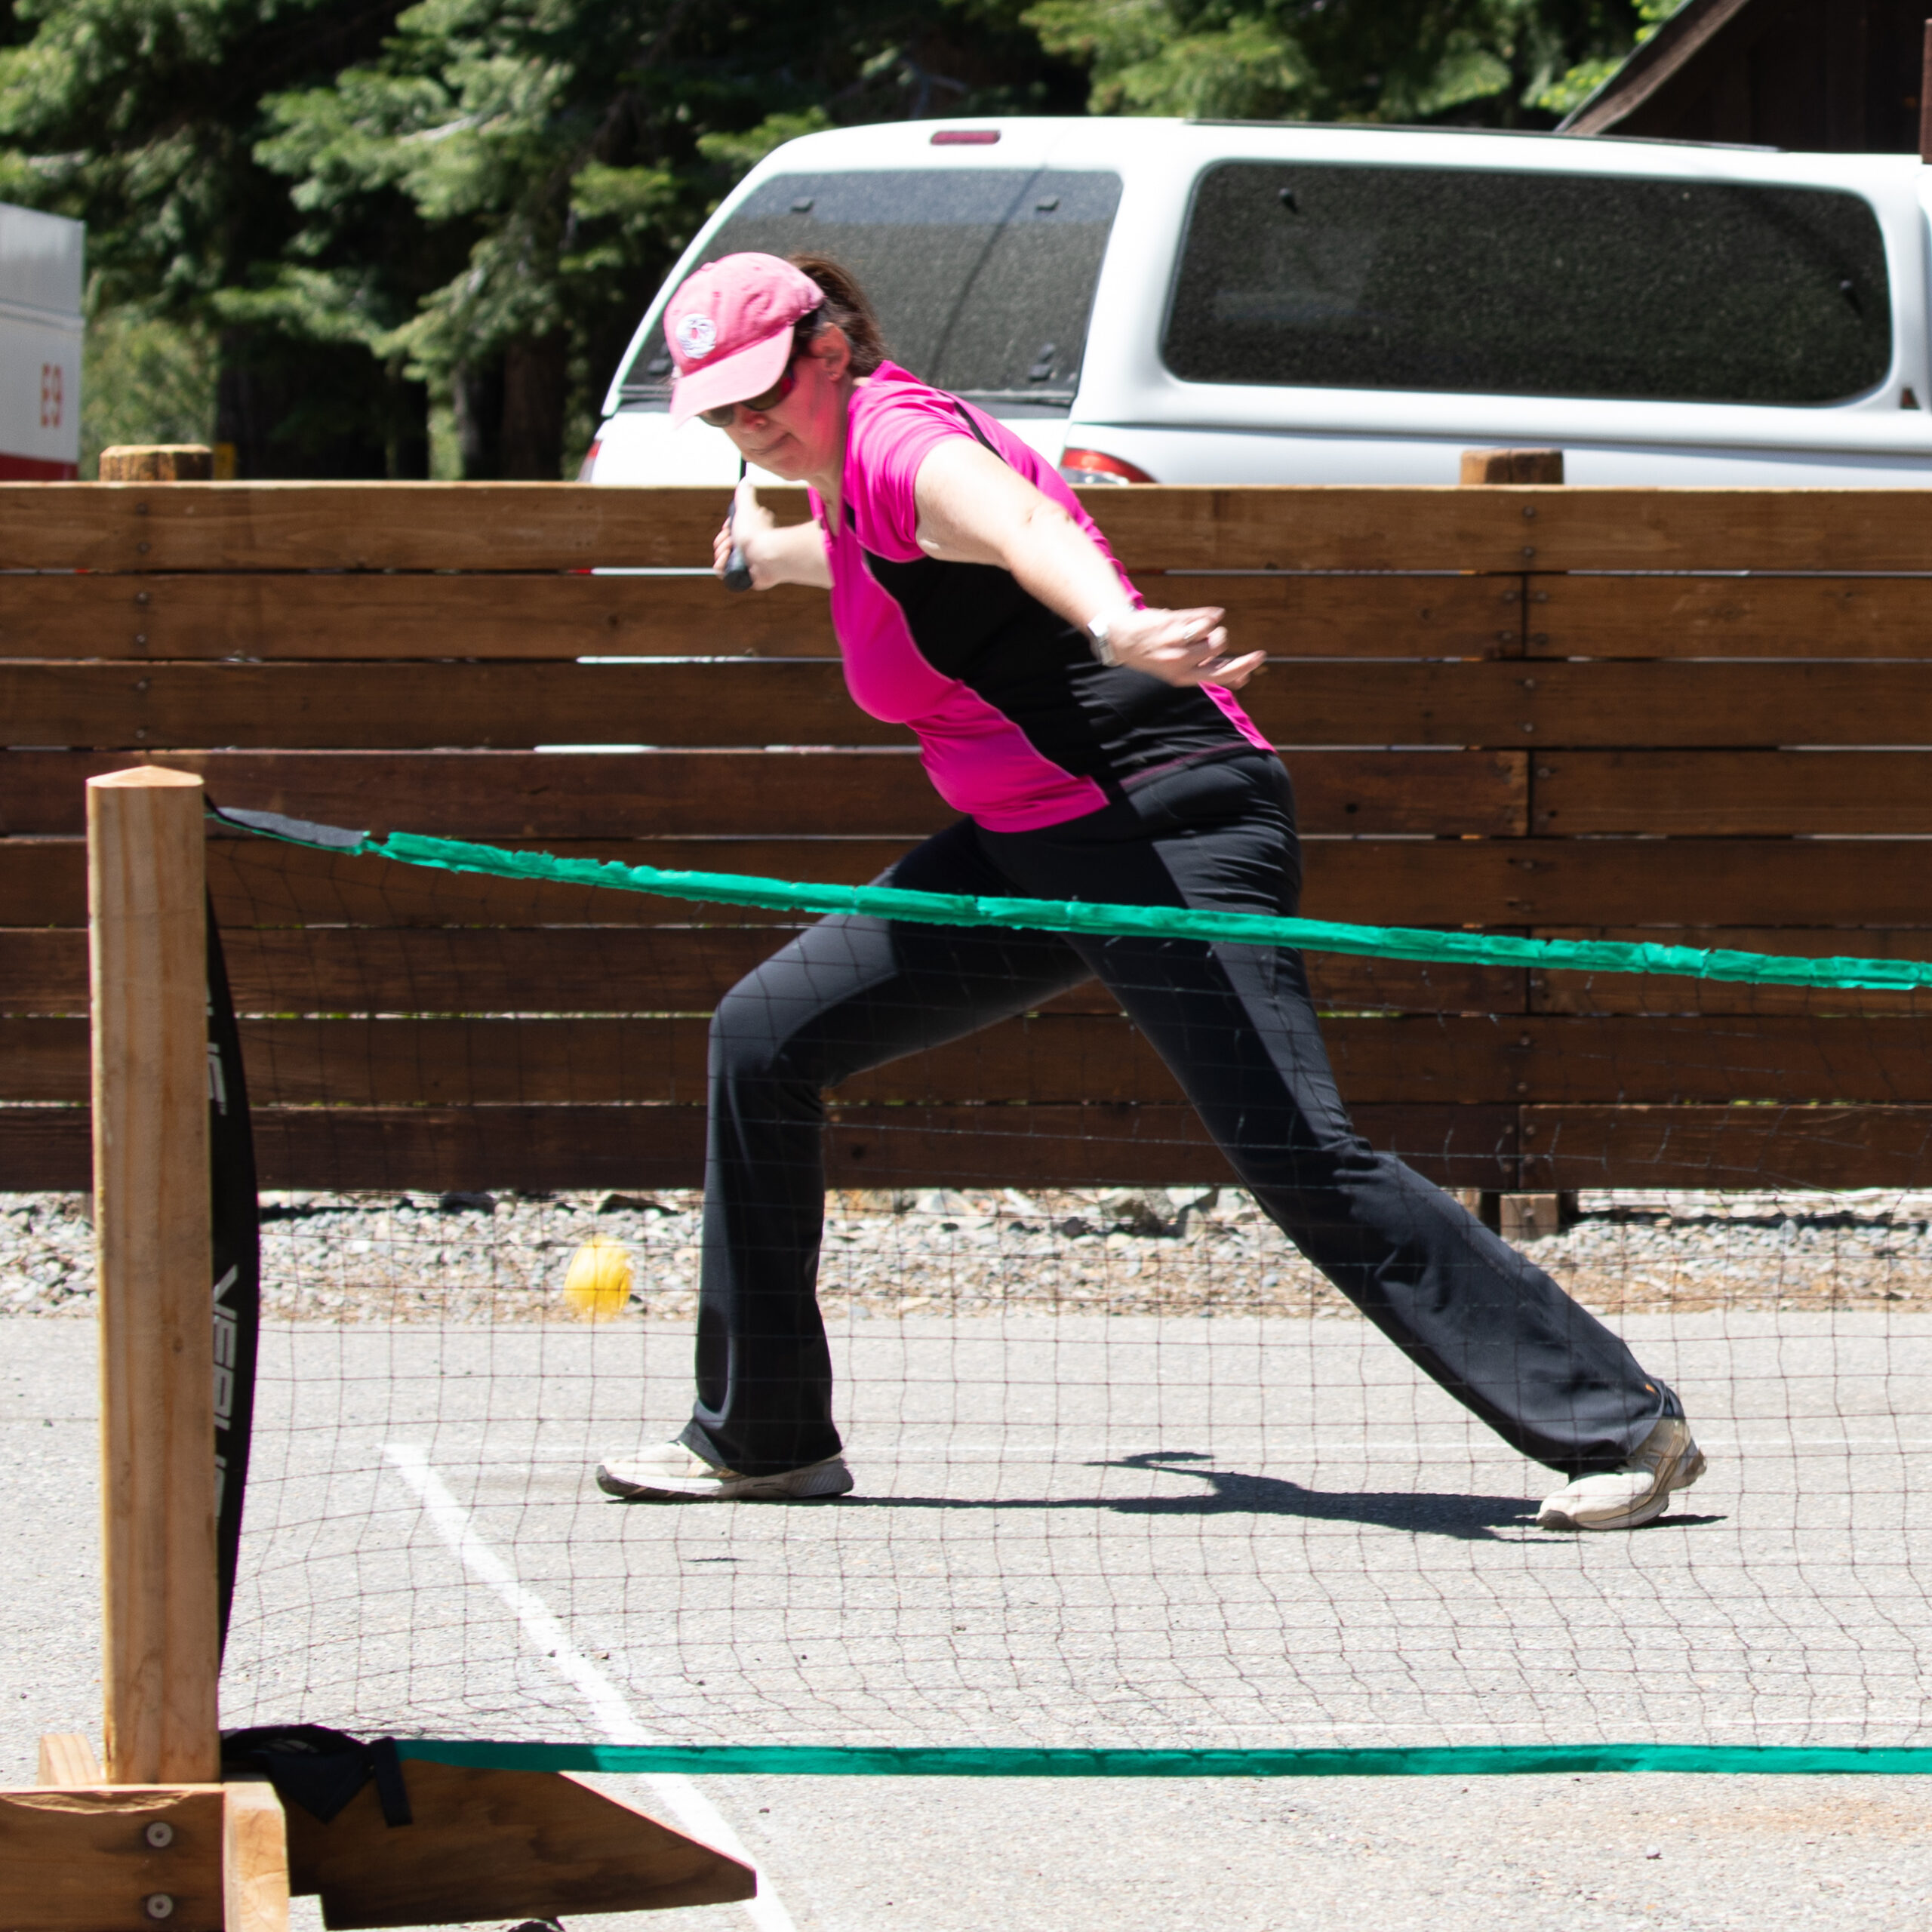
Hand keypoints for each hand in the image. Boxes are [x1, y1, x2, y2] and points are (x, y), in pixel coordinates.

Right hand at [712, 479, 778, 586]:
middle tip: (729, 540)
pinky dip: (721, 565)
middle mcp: (751, 548)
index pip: (730, 533)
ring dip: (720, 552)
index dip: (725, 530)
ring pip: (722, 558)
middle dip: (721, 541)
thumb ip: (745, 494)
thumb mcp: (746, 507)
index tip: (728, 527)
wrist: (765, 554)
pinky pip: (724, 572)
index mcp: (752, 534)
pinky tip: (726, 560)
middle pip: (723, 545)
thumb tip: (746, 481)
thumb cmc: (757, 530)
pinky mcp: (744, 577)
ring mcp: (747, 564)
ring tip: (730, 550)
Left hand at [1103, 606, 1263, 689]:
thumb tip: (1244, 680)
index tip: (1259, 657)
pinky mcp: (1171, 622)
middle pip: (1219, 643)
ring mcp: (1173, 641)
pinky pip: (1204, 615)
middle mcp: (1178, 661)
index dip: (1243, 666)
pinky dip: (1207, 614)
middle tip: (1210, 636)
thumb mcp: (1181, 670)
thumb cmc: (1159, 655)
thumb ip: (1212, 672)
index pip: (1220, 675)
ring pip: (1212, 627)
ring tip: (1192, 628)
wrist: (1123, 639)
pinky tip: (1192, 617)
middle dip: (1220, 637)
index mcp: (1183, 677)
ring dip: (1209, 624)